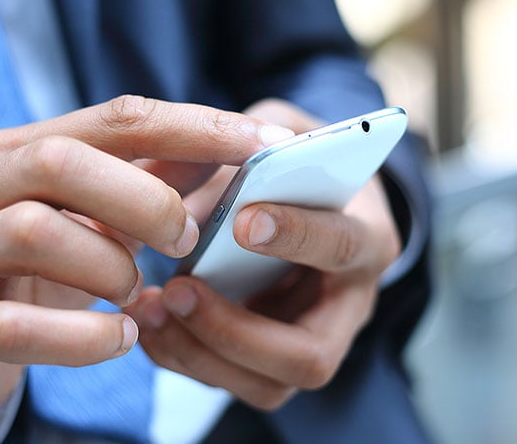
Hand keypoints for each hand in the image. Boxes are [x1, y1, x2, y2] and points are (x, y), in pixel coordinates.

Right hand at [0, 96, 293, 422]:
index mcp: (23, 147)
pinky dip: (81, 337)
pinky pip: (14, 327)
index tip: (263, 145)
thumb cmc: (44, 262)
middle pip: (62, 162)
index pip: (117, 118)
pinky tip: (120, 337)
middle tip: (186, 240)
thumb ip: (154, 177)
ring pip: (33, 233)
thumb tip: (239, 145)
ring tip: (137, 292)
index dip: (195, 127)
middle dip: (144, 200)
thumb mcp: (95, 212)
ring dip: (110, 265)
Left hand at [128, 99, 401, 408]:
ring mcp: (314, 340)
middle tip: (178, 289)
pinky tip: (147, 321)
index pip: (342, 247)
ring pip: (268, 386)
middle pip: (311, 355)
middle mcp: (350, 304)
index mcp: (368, 236)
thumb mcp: (283, 130)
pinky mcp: (274, 360)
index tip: (242, 221)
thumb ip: (251, 148)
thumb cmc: (298, 160)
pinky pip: (231, 382)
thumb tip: (201, 187)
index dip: (297, 236)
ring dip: (199, 353)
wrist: (310, 196)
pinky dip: (182, 357)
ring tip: (149, 307)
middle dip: (236, 331)